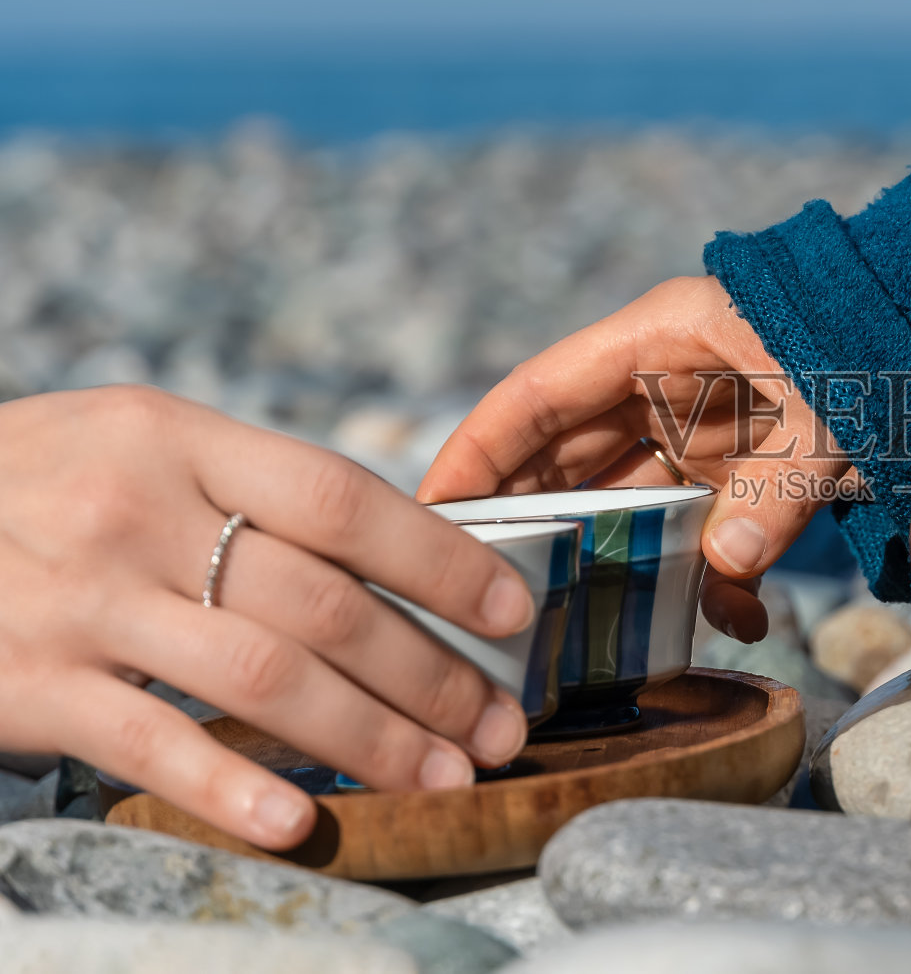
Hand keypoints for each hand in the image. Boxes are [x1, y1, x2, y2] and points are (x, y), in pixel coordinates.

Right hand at [0, 386, 540, 849]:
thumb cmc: (37, 483)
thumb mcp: (137, 444)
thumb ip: (250, 487)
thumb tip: (399, 552)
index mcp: (179, 438)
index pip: (344, 497)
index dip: (442, 558)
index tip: (513, 611)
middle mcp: (136, 511)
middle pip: (322, 602)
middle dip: (431, 673)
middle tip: (500, 726)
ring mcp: (81, 601)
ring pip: (261, 676)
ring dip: (371, 736)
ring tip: (444, 775)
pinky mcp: (28, 684)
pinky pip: (150, 743)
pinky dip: (232, 786)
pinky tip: (300, 821)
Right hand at [417, 276, 856, 641]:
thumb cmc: (877, 341)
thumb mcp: (832, 404)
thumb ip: (781, 487)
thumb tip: (726, 572)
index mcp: (660, 339)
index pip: (538, 394)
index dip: (477, 449)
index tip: (428, 508)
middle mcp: (664, 384)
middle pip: (567, 457)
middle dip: (532, 521)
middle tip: (482, 591)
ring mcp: (700, 428)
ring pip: (628, 501)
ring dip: (616, 561)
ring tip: (577, 626)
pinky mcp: (741, 465)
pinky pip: (700, 525)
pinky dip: (713, 573)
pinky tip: (733, 616)